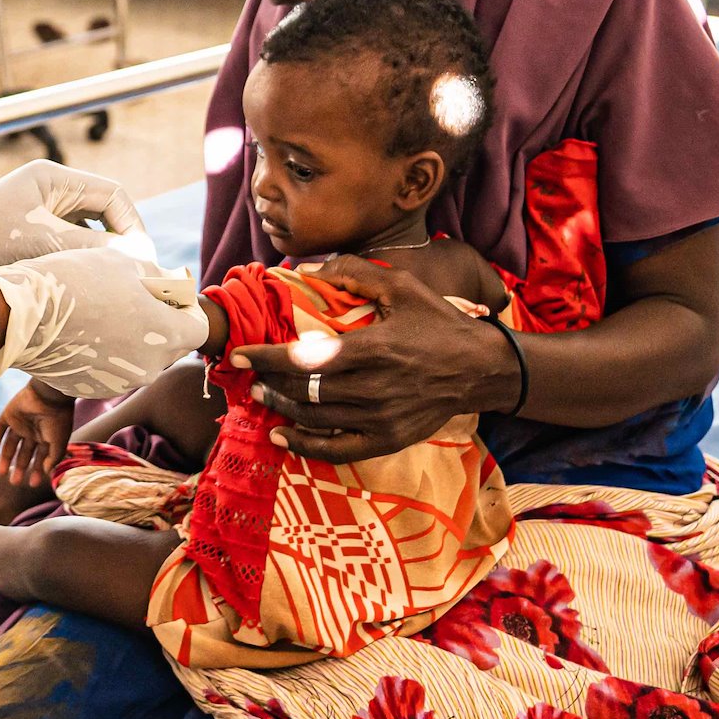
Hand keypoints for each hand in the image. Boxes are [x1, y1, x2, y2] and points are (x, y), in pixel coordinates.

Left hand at [0, 159, 145, 275]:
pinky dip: (77, 267)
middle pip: (104, 213)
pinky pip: (66, 249)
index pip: (114, 195)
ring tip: (108, 288)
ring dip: (98, 259)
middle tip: (134, 278)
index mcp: (52, 178)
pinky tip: (80, 292)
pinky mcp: (26, 237)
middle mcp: (47, 190)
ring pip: (86, 235)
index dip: (133, 227)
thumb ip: (94, 250)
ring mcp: (36, 212)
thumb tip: (139, 260)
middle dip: (119, 245)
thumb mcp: (44, 246)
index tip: (142, 263)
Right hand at [0, 247, 205, 398]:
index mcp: (166, 334)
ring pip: (140, 358)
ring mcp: (121, 382)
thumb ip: (158, 276)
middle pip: (170, 345)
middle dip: (159, 323)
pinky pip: (112, 370)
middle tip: (131, 299)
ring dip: (131, 339)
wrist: (23, 315)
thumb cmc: (76, 281)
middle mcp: (151, 366)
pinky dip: (105, 353)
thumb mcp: (124, 263)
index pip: (198, 328)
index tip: (167, 295)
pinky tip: (81, 330)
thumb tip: (171, 283)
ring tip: (99, 311)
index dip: (186, 309)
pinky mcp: (94, 389)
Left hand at [0, 380, 75, 487]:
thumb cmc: (58, 419)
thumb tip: (47, 472)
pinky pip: (0, 428)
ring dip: (5, 458)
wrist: (49, 395)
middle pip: (23, 453)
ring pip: (10, 444)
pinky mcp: (9, 414)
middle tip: (14, 482)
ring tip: (1, 473)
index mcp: (46, 437)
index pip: (39, 457)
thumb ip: (53, 458)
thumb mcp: (59, 443)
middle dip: (20, 468)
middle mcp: (32, 431)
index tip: (32, 484)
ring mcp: (20, 423)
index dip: (37, 471)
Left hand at [230, 255, 516, 461]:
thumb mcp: (402, 286)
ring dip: (282, 407)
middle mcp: (374, 387)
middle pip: (305, 390)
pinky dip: (306, 445)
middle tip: (249, 375)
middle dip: (269, 381)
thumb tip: (308, 269)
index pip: (306, 357)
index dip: (266, 357)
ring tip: (261, 394)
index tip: (237, 355)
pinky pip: (338, 449)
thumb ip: (355, 272)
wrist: (480, 369)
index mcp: (374, 348)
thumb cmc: (438, 323)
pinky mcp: (388, 439)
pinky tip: (283, 436)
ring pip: (316, 418)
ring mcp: (381, 418)